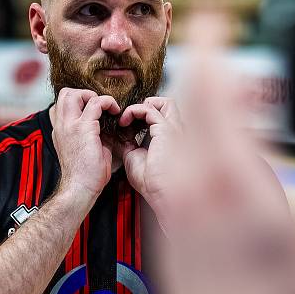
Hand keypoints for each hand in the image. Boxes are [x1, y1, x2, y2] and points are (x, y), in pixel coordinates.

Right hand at [51, 88, 119, 198]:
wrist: (81, 188)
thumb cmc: (86, 174)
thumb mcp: (87, 148)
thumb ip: (92, 134)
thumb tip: (107, 126)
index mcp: (61, 130)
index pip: (63, 104)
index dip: (80, 102)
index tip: (96, 111)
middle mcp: (62, 125)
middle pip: (65, 93)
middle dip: (84, 94)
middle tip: (100, 107)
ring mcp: (70, 125)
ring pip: (75, 93)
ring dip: (94, 96)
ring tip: (106, 108)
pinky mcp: (83, 128)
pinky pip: (96, 103)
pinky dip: (108, 102)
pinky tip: (116, 112)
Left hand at [119, 97, 181, 215]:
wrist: (161, 191)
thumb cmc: (152, 182)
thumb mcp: (135, 157)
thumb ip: (130, 144)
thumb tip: (120, 136)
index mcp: (169, 139)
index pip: (158, 117)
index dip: (140, 117)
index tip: (125, 126)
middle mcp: (174, 131)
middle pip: (166, 105)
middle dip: (146, 106)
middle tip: (129, 119)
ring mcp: (173, 128)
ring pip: (164, 102)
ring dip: (143, 105)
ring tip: (128, 117)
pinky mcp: (166, 128)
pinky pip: (149, 108)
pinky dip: (134, 110)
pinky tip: (125, 121)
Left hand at [151, 0, 294, 293]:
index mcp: (233, 176)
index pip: (209, 86)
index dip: (209, 41)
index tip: (211, 13)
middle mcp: (191, 184)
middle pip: (186, 102)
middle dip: (205, 69)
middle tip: (229, 57)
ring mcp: (172, 205)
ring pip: (175, 133)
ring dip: (198, 107)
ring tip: (229, 106)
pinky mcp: (166, 225)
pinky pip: (171, 165)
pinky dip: (191, 142)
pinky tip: (220, 159)